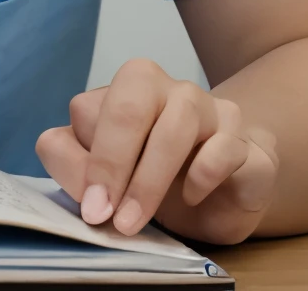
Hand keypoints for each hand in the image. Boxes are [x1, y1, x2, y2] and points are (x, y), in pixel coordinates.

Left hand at [36, 59, 277, 243]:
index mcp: (125, 88)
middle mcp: (166, 87)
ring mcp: (209, 107)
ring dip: (150, 179)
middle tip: (106, 216)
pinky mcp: (244, 139)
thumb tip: (63, 164)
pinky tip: (191, 196)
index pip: (87, 111)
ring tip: (136, 221)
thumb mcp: (111, 177)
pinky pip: (225, 147)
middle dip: (112, 163)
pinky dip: (204, 174)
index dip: (84, 162)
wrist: (228, 189)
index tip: (89, 208)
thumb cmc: (158, 177)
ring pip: (177, 124)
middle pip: (130, 106)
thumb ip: (77, 166)